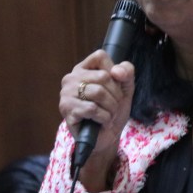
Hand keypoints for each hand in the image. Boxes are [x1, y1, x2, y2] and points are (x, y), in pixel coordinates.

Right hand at [59, 50, 134, 185]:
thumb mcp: (125, 88)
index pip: (100, 56)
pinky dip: (104, 118)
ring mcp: (66, 94)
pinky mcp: (67, 110)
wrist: (107, 136)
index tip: (115, 87)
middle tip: (113, 107)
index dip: (114, 72)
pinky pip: (93, 109)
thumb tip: (117, 71)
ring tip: (108, 115)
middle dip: (116, 95)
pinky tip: (102, 122)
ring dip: (111, 108)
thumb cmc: (113, 110)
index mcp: (83, 69)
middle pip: (103, 76)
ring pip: (98, 92)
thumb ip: (126, 73)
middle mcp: (71, 78)